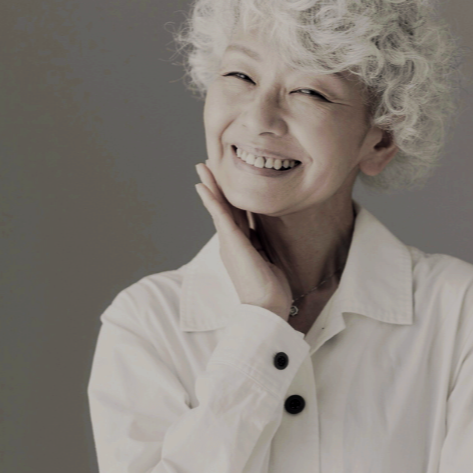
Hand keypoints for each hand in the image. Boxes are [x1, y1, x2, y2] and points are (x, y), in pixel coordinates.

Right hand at [195, 161, 292, 318]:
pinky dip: (211, 200)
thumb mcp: (268, 260)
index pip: (234, 214)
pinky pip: (219, 217)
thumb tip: (264, 234)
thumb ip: (263, 245)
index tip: (225, 178)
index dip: (230, 195)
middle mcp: (232, 242)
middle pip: (224, 206)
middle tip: (206, 164)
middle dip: (216, 185)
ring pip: (219, 207)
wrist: (266, 308)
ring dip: (211, 185)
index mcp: (241, 245)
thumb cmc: (270, 290)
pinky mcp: (232, 243)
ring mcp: (230, 242)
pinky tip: (203, 186)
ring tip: (202, 167)